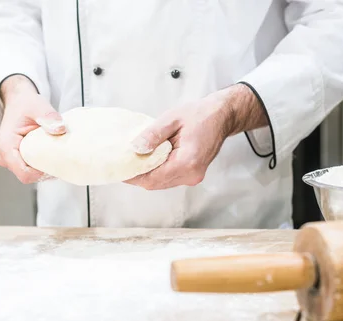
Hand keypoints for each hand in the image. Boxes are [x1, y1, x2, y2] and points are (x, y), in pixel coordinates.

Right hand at [0, 75, 66, 183]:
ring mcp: (10, 160)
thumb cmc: (25, 104)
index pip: (24, 174)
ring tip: (56, 155)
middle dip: (45, 171)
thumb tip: (60, 129)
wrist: (18, 101)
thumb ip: (48, 116)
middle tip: (61, 159)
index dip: (42, 174)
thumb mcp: (38, 106)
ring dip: (44, 167)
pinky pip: (30, 169)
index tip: (57, 164)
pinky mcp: (16, 160)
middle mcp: (5, 157)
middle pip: (29, 176)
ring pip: (30, 174)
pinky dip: (42, 164)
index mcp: (6, 146)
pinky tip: (52, 155)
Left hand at [126, 84, 266, 189]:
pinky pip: (169, 178)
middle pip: (156, 183)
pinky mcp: (192, 174)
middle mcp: (191, 174)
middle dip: (138, 175)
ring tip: (133, 161)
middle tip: (122, 164)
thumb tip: (136, 148)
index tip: (120, 169)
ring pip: (161, 183)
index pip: (153, 178)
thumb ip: (153, 134)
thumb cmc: (201, 115)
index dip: (134, 176)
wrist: (222, 116)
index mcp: (187, 162)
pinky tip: (149, 161)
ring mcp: (193, 177)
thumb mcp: (172, 119)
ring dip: (147, 174)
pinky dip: (157, 172)